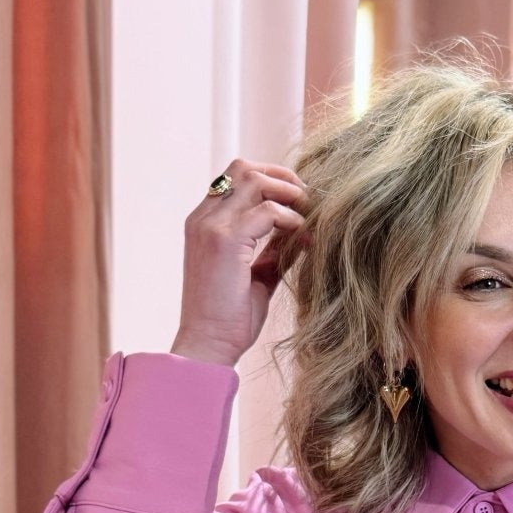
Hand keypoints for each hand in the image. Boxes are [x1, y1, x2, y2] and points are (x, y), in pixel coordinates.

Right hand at [171, 157, 308, 367]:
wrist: (208, 344)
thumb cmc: (230, 318)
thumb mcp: (258, 275)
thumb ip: (275, 250)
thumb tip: (302, 231)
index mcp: (204, 223)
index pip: (236, 178)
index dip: (272, 180)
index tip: (300, 200)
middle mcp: (203, 218)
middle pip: (244, 168)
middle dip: (282, 176)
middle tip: (309, 199)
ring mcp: (211, 226)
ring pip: (254, 180)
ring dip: (288, 192)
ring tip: (309, 215)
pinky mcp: (224, 241)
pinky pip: (267, 211)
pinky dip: (291, 219)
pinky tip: (303, 237)